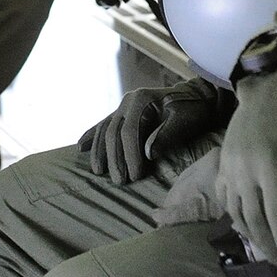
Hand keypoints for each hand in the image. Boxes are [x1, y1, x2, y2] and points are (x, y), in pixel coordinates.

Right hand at [79, 78, 223, 183]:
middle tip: (119, 181)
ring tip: (99, 172)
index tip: (134, 176)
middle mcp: (127, 101)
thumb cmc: (192, 108)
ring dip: (100, 152)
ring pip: (104, 130)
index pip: (129, 131)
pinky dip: (92, 136)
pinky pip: (103, 125)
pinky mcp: (123, 113)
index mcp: (141, 100)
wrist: (195, 95)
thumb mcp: (184, 120)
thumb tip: (148, 154)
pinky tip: (81, 147)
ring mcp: (123, 106)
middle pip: (113, 132)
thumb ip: (166, 135)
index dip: (129, 155)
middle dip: (114, 158)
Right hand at [215, 66, 276, 263]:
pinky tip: (247, 226)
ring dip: (252, 236)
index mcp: (271, 166)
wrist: (267, 85)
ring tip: (266, 250)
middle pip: (256, 220)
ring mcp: (231, 168)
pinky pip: (226, 198)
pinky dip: (236, 217)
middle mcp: (246, 171)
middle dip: (270, 246)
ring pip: (237, 213)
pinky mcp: (223, 163)